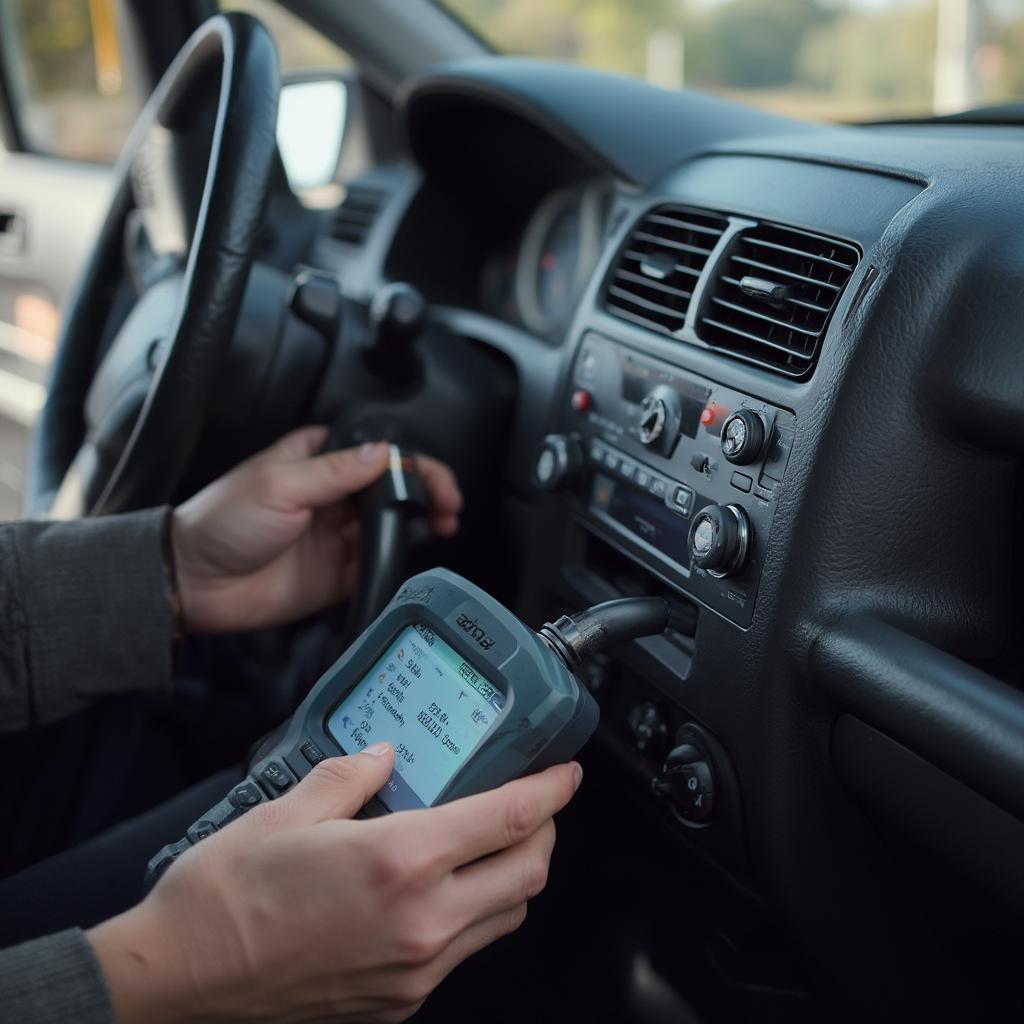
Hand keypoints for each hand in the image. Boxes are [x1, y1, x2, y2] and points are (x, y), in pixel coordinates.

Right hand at [89, 748, 581, 1023]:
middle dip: (543, 833)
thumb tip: (382, 756)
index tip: (564, 773)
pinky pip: (463, 954)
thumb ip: (351, 775)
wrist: (179, 982)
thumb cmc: (224, 897)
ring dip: (515, 877)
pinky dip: (474, 917)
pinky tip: (443, 893)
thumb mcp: (289, 810)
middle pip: (527, 874)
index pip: (508, 819)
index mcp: (400, 862)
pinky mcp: (397, 1002)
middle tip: (533, 804)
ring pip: (504, 918)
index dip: (550, 791)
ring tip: (494, 844)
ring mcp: (413, 970)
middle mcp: (421, 922)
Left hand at [171, 427, 462, 632]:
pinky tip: (410, 555)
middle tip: (449, 504)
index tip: (432, 477)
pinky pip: (377, 564)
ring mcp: (337, 534)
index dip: (410, 462)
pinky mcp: (338, 572)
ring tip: (442, 526)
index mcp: (317, 460)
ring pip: (393, 526)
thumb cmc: (220, 522)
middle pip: (393, 489)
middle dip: (426, 493)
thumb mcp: (278, 484)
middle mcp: (332, 495)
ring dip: (420, 525)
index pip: (375, 453)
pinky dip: (397, 560)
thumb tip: (383, 454)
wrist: (195, 583)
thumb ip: (335, 472)